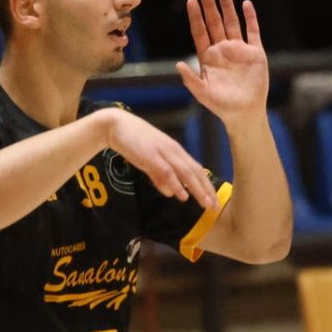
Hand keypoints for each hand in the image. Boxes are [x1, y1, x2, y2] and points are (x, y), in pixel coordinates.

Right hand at [100, 107, 218, 210]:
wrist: (116, 126)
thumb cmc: (133, 142)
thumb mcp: (150, 161)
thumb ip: (160, 177)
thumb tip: (170, 194)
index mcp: (175, 150)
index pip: (196, 169)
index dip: (206, 184)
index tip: (213, 199)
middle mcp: (174, 151)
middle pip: (195, 172)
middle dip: (206, 190)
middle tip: (215, 206)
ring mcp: (163, 153)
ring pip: (186, 173)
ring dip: (197, 189)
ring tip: (205, 204)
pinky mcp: (152, 156)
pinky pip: (167, 172)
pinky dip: (176, 184)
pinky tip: (183, 196)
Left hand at [175, 0, 269, 128]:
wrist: (244, 113)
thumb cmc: (221, 106)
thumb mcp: (202, 93)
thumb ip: (190, 79)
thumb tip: (177, 65)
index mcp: (208, 57)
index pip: (200, 32)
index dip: (195, 17)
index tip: (191, 1)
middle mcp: (222, 49)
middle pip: (214, 22)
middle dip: (209, 5)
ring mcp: (239, 49)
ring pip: (232, 22)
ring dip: (227, 6)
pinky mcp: (255, 53)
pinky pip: (252, 31)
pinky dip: (250, 17)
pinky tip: (246, 4)